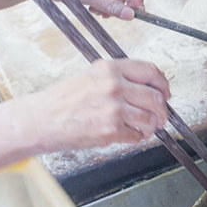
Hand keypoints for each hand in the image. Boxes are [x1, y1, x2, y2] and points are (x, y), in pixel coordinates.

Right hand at [28, 59, 169, 150]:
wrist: (41, 120)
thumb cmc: (64, 101)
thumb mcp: (92, 77)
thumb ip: (119, 79)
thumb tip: (149, 88)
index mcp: (110, 69)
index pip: (151, 71)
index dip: (163, 84)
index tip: (165, 93)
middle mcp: (114, 85)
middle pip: (156, 97)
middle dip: (162, 111)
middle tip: (160, 118)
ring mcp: (114, 108)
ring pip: (150, 118)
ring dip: (151, 127)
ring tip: (143, 129)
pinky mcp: (111, 129)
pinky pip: (137, 136)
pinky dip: (136, 138)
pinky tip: (126, 135)